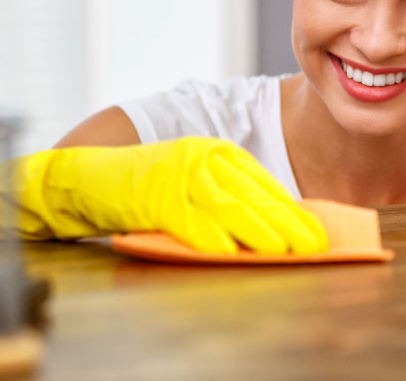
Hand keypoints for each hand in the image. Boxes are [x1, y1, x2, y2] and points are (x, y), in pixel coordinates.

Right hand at [0, 137, 327, 254]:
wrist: (88, 176)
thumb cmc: (147, 185)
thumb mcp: (195, 182)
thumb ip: (230, 197)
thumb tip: (276, 226)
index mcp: (218, 152)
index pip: (264, 184)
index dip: (292, 210)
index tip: (317, 231)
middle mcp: (204, 158)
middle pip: (253, 194)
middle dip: (287, 221)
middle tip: (314, 244)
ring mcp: (179, 174)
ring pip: (227, 205)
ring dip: (257, 229)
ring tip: (283, 250)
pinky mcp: (154, 194)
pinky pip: (187, 219)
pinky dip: (207, 236)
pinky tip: (227, 251)